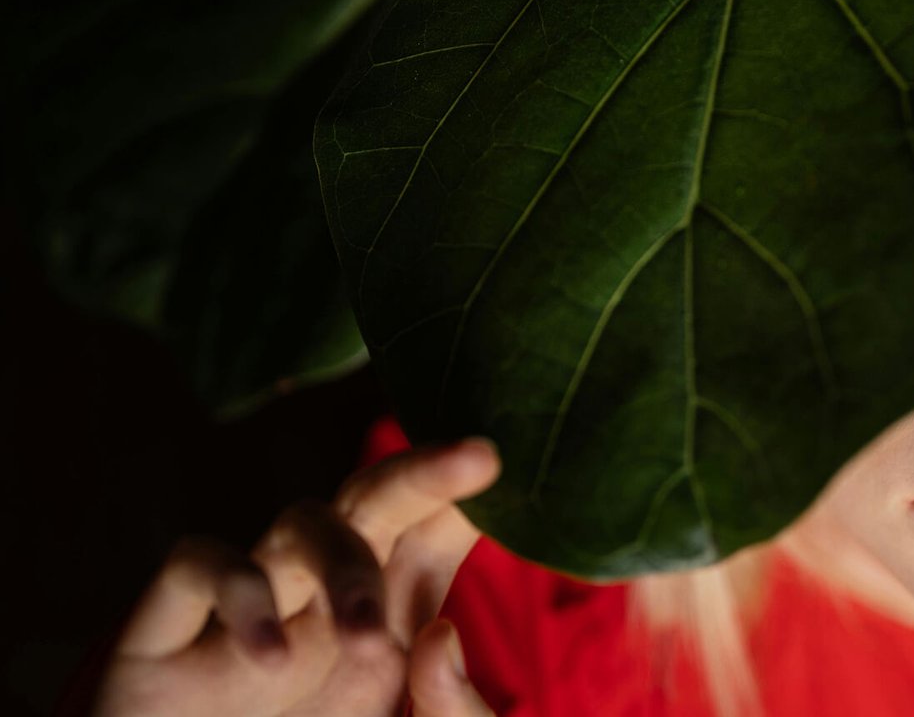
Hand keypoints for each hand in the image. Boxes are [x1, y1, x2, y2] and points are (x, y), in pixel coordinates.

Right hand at [91, 437, 501, 716]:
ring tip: (370, 644)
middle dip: (425, 472)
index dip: (468, 493)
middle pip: (378, 501)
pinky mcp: (170, 628)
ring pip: (301, 520)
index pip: (437, 526)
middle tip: (481, 455)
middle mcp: (324, 590)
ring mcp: (255, 601)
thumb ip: (451, 712)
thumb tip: (441, 633)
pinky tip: (271, 659)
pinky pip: (200, 563)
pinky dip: (238, 596)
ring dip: (342, 566)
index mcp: (390, 612)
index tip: (509, 462)